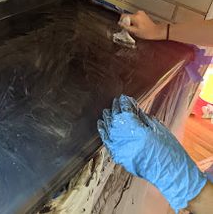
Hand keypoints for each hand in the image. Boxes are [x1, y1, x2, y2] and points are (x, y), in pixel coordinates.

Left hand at [97, 95, 206, 212]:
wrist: (170, 173)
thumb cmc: (168, 148)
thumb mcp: (158, 128)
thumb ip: (142, 117)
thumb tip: (133, 107)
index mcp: (135, 128)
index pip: (125, 110)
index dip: (124, 102)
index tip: (124, 97)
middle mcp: (124, 137)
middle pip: (115, 117)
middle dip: (115, 108)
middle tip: (116, 101)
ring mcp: (119, 148)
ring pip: (108, 127)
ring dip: (108, 117)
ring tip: (107, 110)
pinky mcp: (118, 156)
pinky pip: (106, 141)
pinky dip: (102, 131)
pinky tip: (101, 123)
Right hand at [118, 11, 166, 39]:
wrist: (155, 31)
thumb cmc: (146, 32)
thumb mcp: (134, 31)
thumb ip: (126, 27)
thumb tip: (120, 24)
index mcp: (135, 17)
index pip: (123, 16)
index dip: (121, 21)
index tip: (122, 25)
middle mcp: (138, 13)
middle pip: (127, 16)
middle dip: (127, 22)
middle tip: (129, 28)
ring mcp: (141, 13)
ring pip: (131, 16)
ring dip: (131, 22)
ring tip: (135, 28)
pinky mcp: (143, 14)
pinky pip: (135, 17)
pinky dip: (134, 21)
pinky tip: (138, 26)